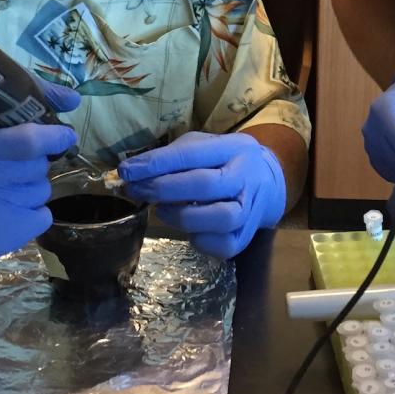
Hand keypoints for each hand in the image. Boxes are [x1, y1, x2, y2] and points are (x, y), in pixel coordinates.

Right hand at [0, 83, 79, 257]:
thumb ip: (16, 113)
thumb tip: (75, 98)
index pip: (27, 142)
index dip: (54, 137)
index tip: (64, 135)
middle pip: (37, 169)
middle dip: (35, 163)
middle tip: (13, 164)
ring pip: (41, 193)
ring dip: (32, 187)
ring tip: (4, 187)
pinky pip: (41, 220)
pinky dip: (32, 211)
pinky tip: (9, 207)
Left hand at [118, 132, 284, 258]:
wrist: (267, 183)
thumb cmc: (223, 162)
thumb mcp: (203, 147)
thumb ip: (173, 157)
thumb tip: (132, 172)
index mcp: (234, 147)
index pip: (192, 153)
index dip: (157, 163)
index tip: (127, 171)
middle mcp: (247, 175)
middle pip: (206, 184)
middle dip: (164, 188)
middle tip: (138, 191)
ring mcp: (252, 207)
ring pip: (221, 217)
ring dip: (183, 216)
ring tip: (163, 211)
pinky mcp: (249, 235)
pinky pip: (227, 246)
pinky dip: (202, 241)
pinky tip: (190, 231)